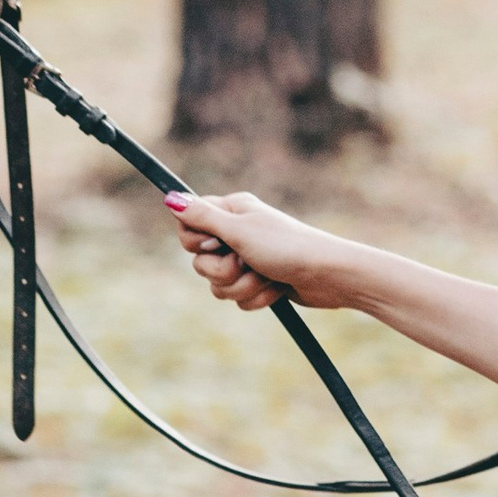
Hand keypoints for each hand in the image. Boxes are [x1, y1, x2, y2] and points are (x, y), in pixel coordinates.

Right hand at [162, 187, 352, 313]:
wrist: (328, 276)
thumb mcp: (239, 231)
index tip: (217, 242)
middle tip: (245, 261)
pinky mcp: (259, 282)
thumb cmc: (286, 247)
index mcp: (232, 212)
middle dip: (223, 271)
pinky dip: (257, 298)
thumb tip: (169, 198)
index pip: (188, 226)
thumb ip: (202, 218)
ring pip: (219, 285)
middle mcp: (237, 233)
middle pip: (200, 262)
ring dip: (243, 287)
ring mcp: (248, 259)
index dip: (196, 242)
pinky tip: (277, 289)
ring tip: (266, 276)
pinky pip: (239, 299)